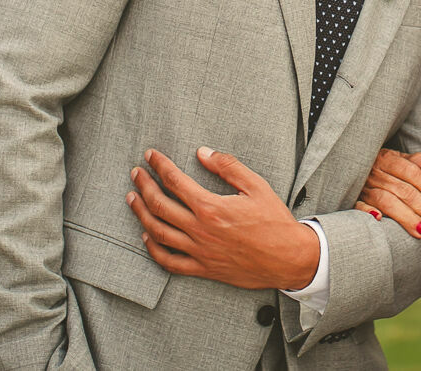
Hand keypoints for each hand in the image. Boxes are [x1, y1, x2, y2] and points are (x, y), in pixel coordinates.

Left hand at [127, 146, 320, 290]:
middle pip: (160, 205)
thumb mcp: (256, 186)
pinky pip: (169, 262)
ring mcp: (199, 252)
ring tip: (133, 199)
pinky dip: (153, 249)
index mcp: (211, 207)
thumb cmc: (274, 221)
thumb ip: (228, 167)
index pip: (175, 181)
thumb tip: (203, 152)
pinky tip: (146, 236)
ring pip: (158, 232)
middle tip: (136, 174)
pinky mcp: (202, 269)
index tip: (150, 155)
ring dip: (141, 213)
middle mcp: (200, 230)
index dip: (160, 165)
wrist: (287, 258)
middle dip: (144, 186)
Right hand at [354, 148, 420, 239]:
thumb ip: (418, 163)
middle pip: (403, 190)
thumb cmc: (379, 168)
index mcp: (386, 159)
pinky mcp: (350, 201)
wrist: (348, 168)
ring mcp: (361, 187)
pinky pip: (358, 206)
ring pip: (386, 201)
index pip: (410, 171)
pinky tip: (380, 219)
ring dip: (406, 217)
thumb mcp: (397, 160)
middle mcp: (373, 172)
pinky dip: (367, 211)